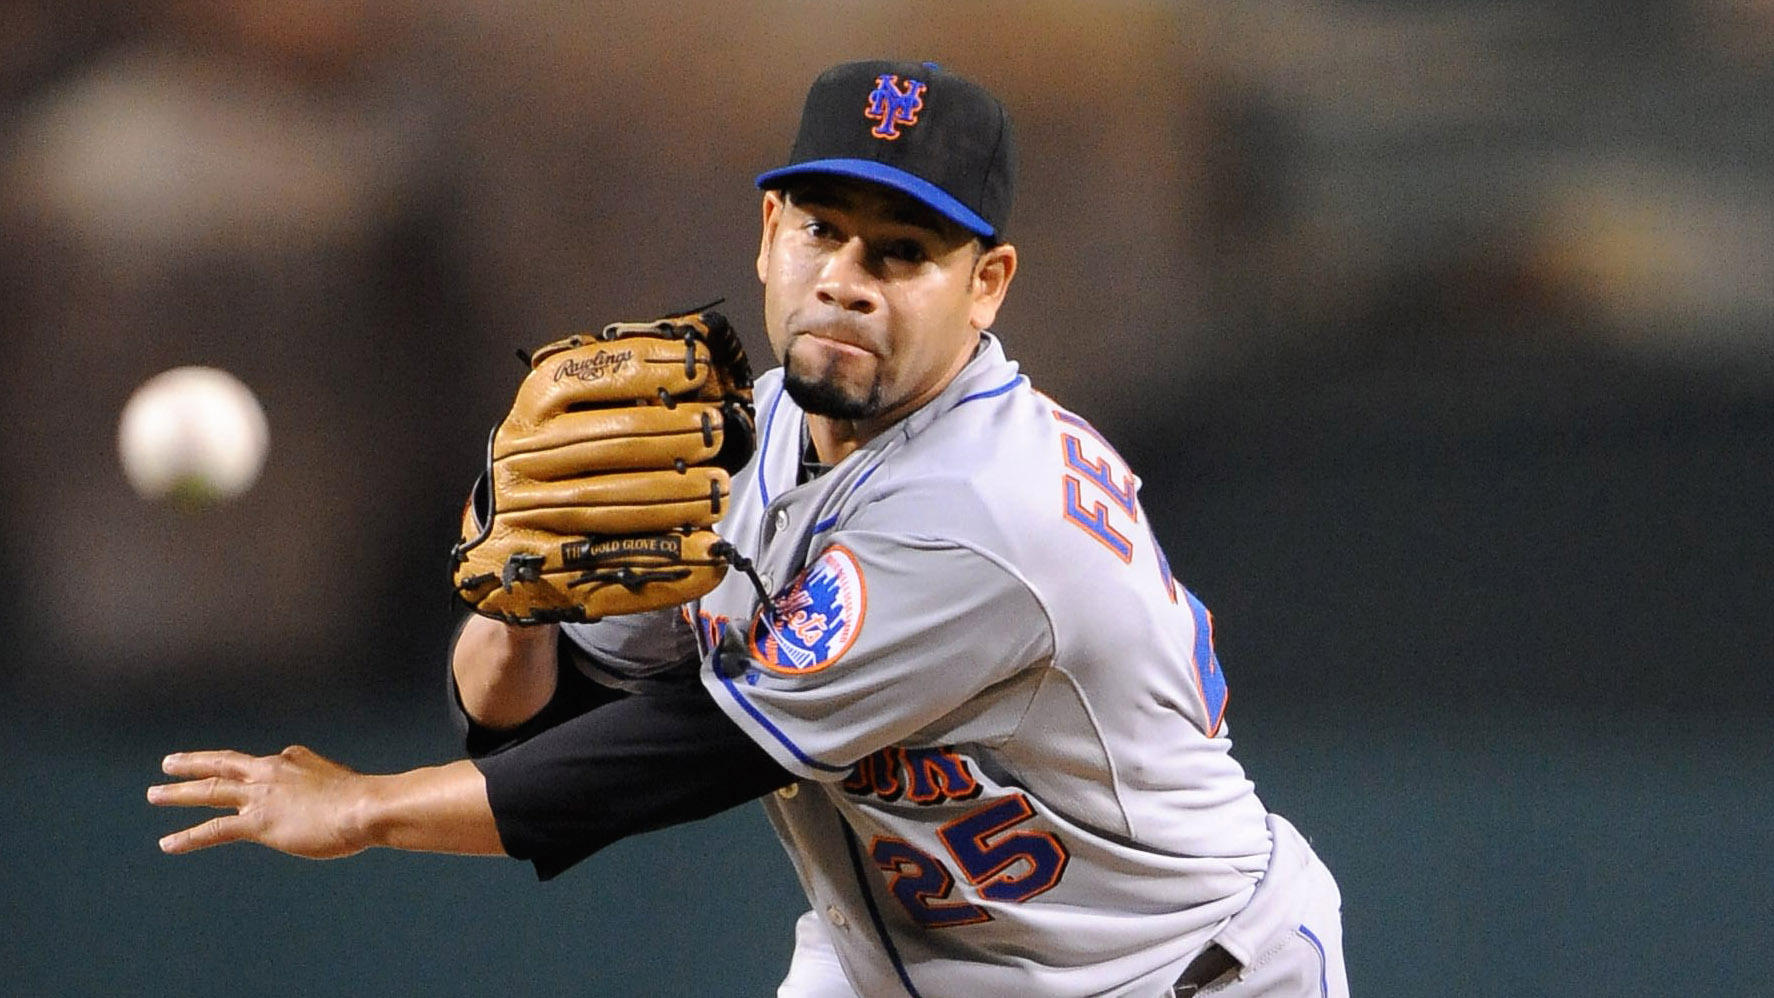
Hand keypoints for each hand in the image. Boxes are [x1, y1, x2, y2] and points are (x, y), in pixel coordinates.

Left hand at [148, 745, 370, 858]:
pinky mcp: (257, 823)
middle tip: (169, 763)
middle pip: (222, 765)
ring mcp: (260, 797)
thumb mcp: (345, 781)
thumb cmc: (365, 800)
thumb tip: (328, 782)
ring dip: (178, 793)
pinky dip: (188, 837)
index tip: (256, 772)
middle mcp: (269, 772)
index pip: (264, 762)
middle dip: (193, 764)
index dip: (256, 769)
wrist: (365, 808)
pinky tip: (167, 844)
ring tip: (154, 794)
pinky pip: (213, 830)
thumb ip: (329, 780)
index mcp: (292, 761)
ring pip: (209, 791)